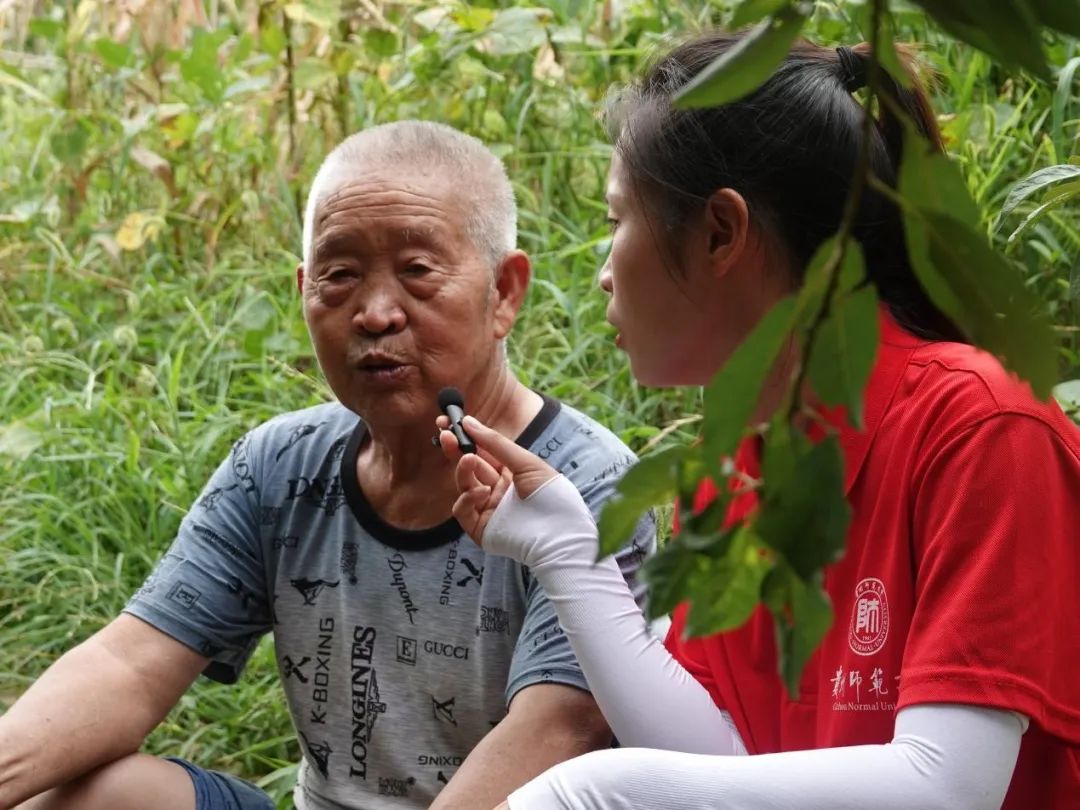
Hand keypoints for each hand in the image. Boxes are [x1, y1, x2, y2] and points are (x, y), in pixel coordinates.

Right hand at [436, 415, 557, 543]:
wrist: (560, 534)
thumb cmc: (551, 496)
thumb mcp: (526, 462)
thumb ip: (495, 443)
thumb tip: (469, 421)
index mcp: (511, 474)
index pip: (483, 452)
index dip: (466, 438)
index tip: (448, 423)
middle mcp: (498, 491)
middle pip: (470, 467)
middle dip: (456, 450)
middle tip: (446, 435)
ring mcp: (488, 510)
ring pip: (464, 486)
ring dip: (462, 470)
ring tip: (468, 459)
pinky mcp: (480, 529)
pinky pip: (462, 510)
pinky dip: (467, 498)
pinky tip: (482, 492)